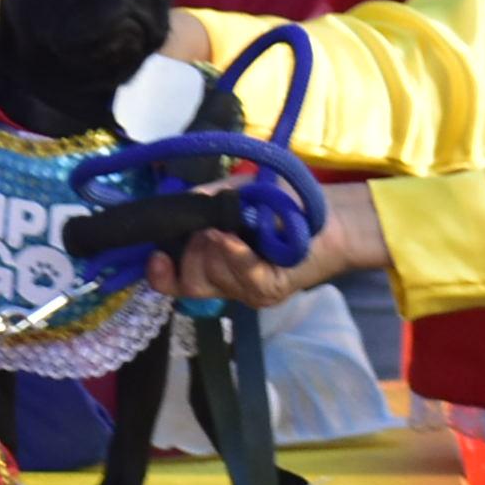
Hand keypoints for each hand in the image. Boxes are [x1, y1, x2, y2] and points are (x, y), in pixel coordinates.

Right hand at [145, 182, 388, 309]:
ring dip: (219, 248)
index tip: (157, 256)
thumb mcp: (232, 194)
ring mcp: (248, 290)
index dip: (161, 274)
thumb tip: (170, 209)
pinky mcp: (269, 291)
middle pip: (190, 280)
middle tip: (213, 226)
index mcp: (212, 261)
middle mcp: (226, 281)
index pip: (175, 281)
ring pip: (214, 278)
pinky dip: (236, 256)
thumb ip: (200, 203)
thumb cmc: (281, 201)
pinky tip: (236, 240)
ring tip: (238, 226)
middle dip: (194, 250)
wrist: (328, 211)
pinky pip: (243, 278)